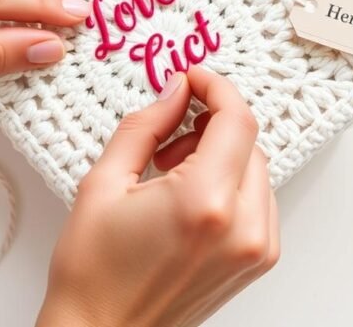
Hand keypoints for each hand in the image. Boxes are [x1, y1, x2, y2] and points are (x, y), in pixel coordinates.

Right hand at [37, 67, 278, 326]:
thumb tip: (175, 92)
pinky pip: (259, 201)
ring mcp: (257, 249)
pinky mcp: (258, 262)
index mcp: (205, 202)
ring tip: (172, 170)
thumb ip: (147, 126)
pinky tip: (189, 195)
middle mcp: (243, 227)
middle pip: (250, 142)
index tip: (194, 79)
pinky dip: (231, 184)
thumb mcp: (103, 183)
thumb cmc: (93, 274)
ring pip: (256, 169)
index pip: (236, 119)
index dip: (216, 87)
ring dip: (221, 155)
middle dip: (212, 123)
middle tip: (170, 133)